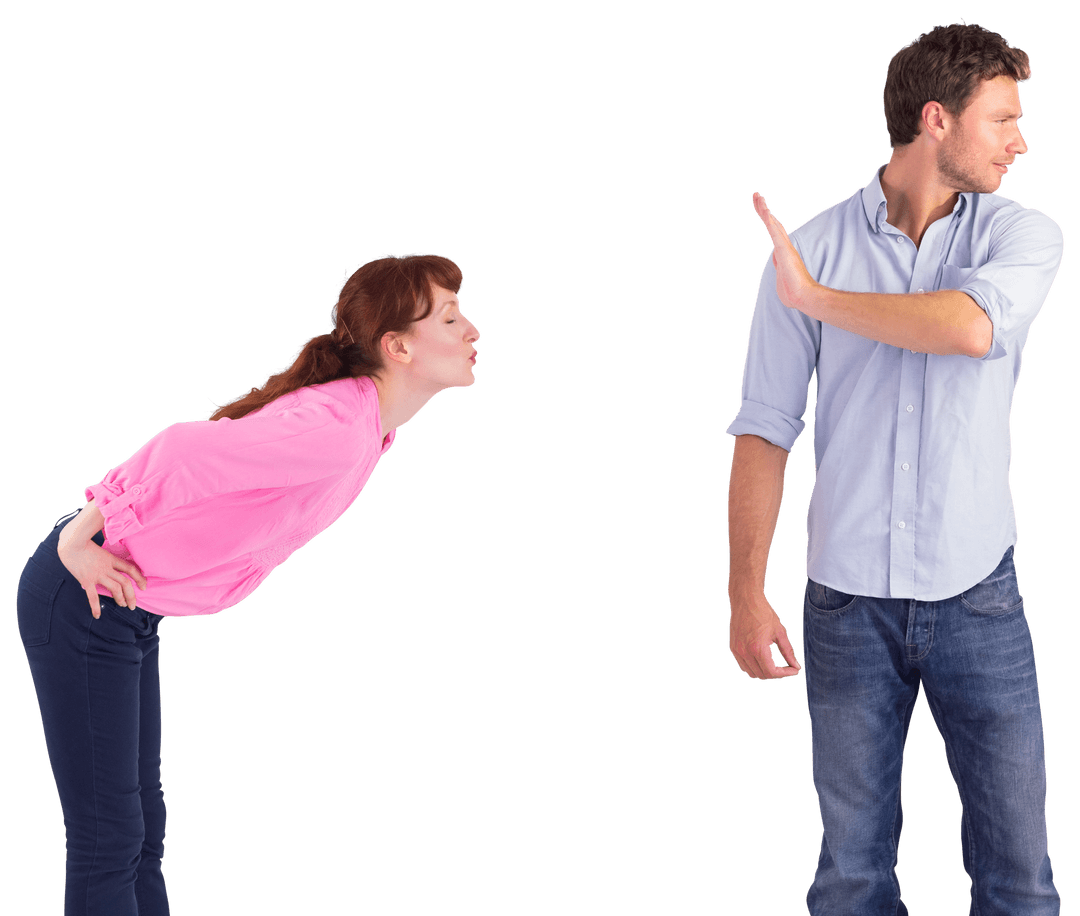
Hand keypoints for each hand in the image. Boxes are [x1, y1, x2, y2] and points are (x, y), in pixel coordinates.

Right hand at [57, 530, 146, 618]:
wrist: (71, 543)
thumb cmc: (84, 545)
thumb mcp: (101, 550)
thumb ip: (107, 559)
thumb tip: (112, 567)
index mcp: (112, 559)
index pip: (131, 569)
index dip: (140, 578)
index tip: (144, 586)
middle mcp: (107, 568)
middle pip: (125, 582)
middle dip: (131, 595)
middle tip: (133, 604)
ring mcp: (97, 574)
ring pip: (115, 589)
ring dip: (120, 599)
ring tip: (123, 605)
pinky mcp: (86, 580)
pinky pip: (93, 596)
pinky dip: (96, 607)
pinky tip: (97, 615)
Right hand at [729, 591, 801, 679]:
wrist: (746, 601)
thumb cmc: (764, 613)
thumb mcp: (780, 632)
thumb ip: (788, 651)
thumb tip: (796, 666)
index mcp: (758, 648)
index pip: (771, 672)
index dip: (785, 674)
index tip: (793, 670)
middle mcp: (745, 652)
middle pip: (762, 675)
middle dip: (776, 673)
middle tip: (786, 666)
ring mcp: (737, 651)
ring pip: (751, 673)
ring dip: (764, 672)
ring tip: (773, 664)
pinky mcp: (733, 648)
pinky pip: (743, 665)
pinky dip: (753, 667)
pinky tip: (761, 659)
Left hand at [752, 191, 818, 309]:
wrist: (802, 296)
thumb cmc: (793, 293)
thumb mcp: (782, 281)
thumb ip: (781, 273)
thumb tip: (782, 274)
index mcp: (782, 252)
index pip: (774, 231)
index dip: (768, 219)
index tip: (763, 208)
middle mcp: (784, 246)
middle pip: (772, 223)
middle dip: (763, 209)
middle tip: (756, 196)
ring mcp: (784, 246)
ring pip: (772, 223)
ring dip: (763, 209)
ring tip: (757, 196)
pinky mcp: (783, 249)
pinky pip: (774, 231)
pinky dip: (769, 220)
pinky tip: (764, 210)